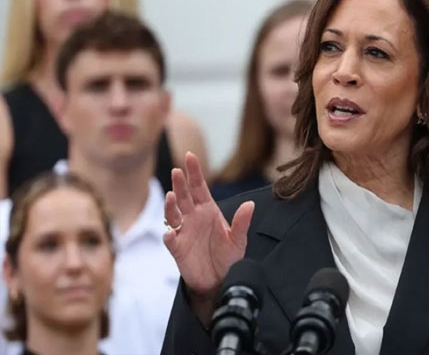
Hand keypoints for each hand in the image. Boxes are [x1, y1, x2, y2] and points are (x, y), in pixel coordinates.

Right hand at [163, 152, 253, 301]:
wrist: (219, 280)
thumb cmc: (228, 257)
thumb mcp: (238, 240)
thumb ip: (242, 222)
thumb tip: (250, 204)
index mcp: (208, 211)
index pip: (199, 188)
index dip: (194, 173)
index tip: (190, 156)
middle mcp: (193, 218)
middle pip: (185, 197)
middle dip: (180, 183)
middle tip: (178, 170)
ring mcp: (184, 232)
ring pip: (173, 214)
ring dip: (171, 205)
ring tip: (172, 196)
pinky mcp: (178, 249)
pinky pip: (171, 240)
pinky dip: (170, 235)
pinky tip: (171, 232)